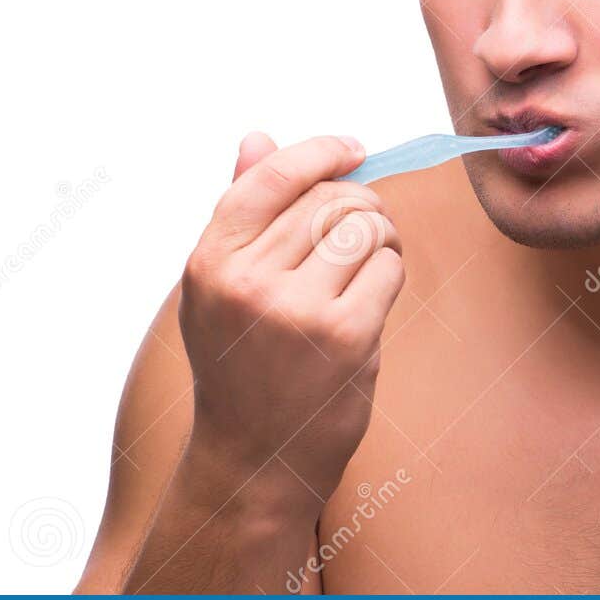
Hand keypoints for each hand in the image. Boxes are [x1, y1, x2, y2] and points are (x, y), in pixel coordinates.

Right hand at [176, 132, 404, 518]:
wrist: (253, 460)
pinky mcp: (344, 337)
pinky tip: (370, 300)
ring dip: (380, 237)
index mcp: (210, 261)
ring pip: (365, 227)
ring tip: (368, 264)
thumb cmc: (240, 365)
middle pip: (330, 199)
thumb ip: (241, 210)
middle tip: (363, 232)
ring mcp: (296, 310)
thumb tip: (258, 138)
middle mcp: (247, 281)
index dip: (320, 151)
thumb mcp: (219, 287)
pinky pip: (387, 268)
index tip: (352, 149)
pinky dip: (389, 274)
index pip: (272, 176)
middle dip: (360, 205)